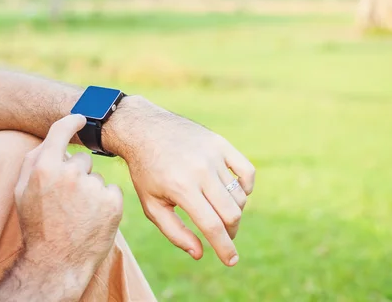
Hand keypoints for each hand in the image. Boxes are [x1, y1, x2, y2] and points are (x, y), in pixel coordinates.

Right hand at [15, 114, 123, 290]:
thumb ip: (34, 161)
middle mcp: (70, 173)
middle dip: (77, 174)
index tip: (80, 118)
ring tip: (78, 214)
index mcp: (45, 167)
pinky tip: (93, 218)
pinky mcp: (113, 202)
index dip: (72, 121)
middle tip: (66, 200)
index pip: (61, 130)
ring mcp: (93, 188)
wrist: (57, 263)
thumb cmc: (37, 225)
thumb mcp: (22, 192)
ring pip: (97, 177)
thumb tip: (52, 139)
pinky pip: (111, 190)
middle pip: (81, 159)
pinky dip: (106, 202)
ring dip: (91, 190)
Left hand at [106, 97, 255, 266]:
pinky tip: (234, 192)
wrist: (144, 130)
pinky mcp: (220, 143)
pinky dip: (246, 187)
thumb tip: (200, 253)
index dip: (225, 248)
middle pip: (231, 213)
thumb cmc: (146, 171)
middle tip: (223, 235)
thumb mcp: (151, 204)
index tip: (231, 261)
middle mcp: (200, 170)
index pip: (212, 226)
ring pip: (239, 195)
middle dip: (231, 232)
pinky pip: (247, 171)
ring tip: (218, 211)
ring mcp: (212, 155)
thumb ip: (174, 232)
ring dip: (234, 210)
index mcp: (181, 188)